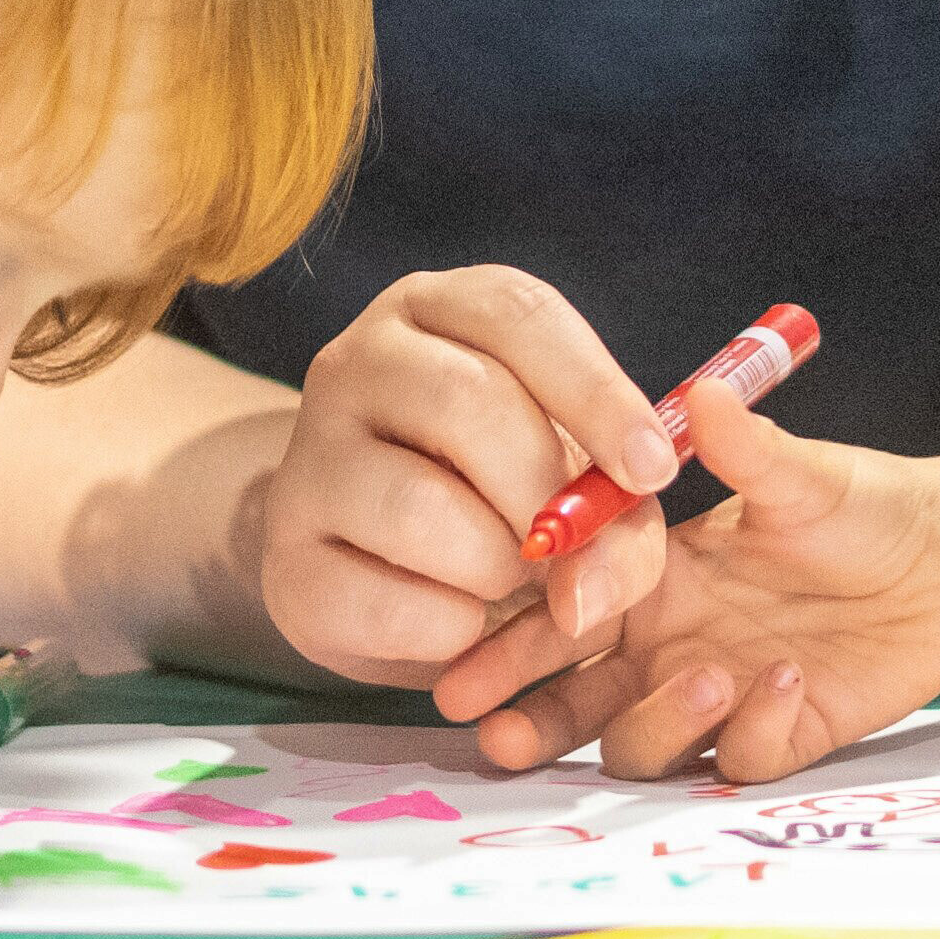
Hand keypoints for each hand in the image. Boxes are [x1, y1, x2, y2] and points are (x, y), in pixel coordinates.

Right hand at [266, 267, 692, 685]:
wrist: (370, 553)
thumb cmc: (494, 493)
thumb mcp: (570, 477)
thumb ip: (618, 517)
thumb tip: (588, 586)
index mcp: (440, 310)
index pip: (518, 315)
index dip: (596, 392)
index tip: (654, 469)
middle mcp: (359, 360)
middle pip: (467, 404)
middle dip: (543, 492)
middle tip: (571, 546)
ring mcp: (309, 454)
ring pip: (417, 506)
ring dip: (493, 565)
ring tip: (507, 581)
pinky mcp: (285, 558)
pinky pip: (379, 599)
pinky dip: (446, 628)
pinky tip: (459, 622)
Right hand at [431, 391, 939, 782]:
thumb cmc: (861, 507)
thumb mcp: (801, 475)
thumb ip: (748, 449)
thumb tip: (702, 394)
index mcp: (652, 579)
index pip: (561, 613)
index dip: (513, 637)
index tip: (471, 649)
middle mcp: (667, 645)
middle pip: (574, 703)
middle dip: (532, 720)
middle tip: (497, 730)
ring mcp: (716, 698)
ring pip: (641, 747)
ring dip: (658, 722)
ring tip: (707, 676)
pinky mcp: (776, 738)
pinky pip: (737, 760)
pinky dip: (752, 732)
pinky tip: (786, 682)